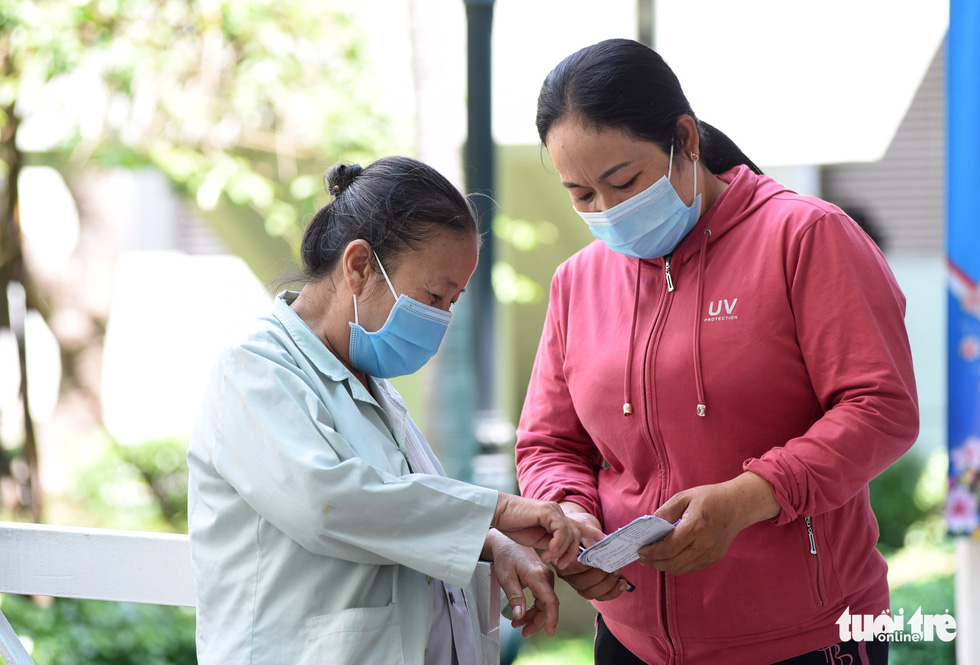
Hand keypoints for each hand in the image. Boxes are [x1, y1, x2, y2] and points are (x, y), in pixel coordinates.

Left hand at [485, 531, 559, 636]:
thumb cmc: (506, 556)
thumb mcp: (506, 577)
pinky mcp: (542, 579)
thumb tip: (520, 615)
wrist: (506, 543)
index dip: (551, 619)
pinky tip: (523, 615)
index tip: (549, 632)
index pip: (550, 601)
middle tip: (523, 632)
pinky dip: (533, 608)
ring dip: (534, 616)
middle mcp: (545, 577)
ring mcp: (545, 578)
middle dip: (537, 622)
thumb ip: (514, 596)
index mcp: (538, 576)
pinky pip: (541, 598)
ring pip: (544, 604)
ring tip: (518, 624)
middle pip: (548, 606)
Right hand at [491, 493, 605, 569]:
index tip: (605, 550)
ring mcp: (555, 511)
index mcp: (559, 520)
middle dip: (577, 554)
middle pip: (580, 534)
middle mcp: (559, 513)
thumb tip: (564, 557)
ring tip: (550, 561)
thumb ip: (553, 545)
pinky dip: (557, 545)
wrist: (497, 513)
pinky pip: (562, 530)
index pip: (583, 528)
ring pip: (573, 534)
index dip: (595, 538)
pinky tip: (546, 554)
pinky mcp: (548, 511)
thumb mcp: (538, 540)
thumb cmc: (514, 525)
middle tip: (563, 567)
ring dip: (564, 552)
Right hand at [552, 506, 627, 601]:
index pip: (571, 569)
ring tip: (618, 572)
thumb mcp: (583, 526)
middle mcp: (566, 574)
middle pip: (582, 584)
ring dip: (608, 585)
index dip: (587, 567)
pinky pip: (598, 596)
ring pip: (590, 593)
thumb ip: (590, 536)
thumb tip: (603, 543)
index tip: (600, 559)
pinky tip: (622, 584)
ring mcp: (576, 582)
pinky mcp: (587, 587)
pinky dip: (612, 592)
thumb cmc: (579, 529)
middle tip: (613, 566)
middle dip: (601, 576)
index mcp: (560, 558)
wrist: (580, 531)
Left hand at [637, 472, 779, 574]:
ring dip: (664, 566)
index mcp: (695, 528)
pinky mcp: (714, 558)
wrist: (738, 505)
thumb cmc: (710, 498)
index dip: (651, 552)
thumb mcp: (684, 497)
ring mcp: (710, 554)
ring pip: (681, 568)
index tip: (640, 550)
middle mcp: (704, 545)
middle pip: (673, 563)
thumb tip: (650, 524)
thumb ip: (665, 511)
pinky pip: (691, 567)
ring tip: (652, 559)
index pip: (668, 548)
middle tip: (642, 558)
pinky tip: (669, 558)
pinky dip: (677, 566)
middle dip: (654, 563)